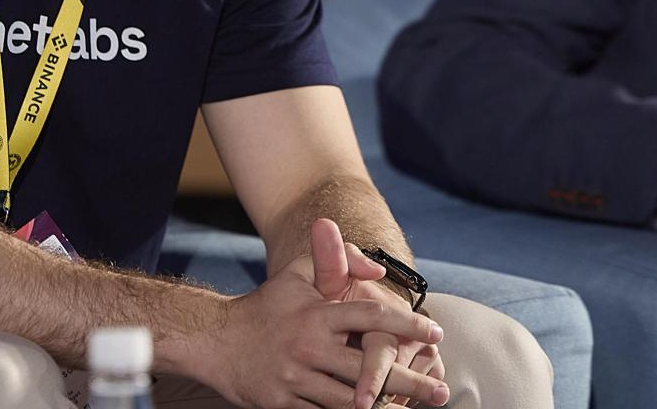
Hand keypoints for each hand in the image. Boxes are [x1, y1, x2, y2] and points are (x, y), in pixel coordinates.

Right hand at [207, 222, 448, 408]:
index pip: (371, 316)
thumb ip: (338, 262)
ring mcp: (295, 378)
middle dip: (409, 382)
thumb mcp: (298, 274)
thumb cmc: (266, 306)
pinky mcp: (282, 404)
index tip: (436, 334)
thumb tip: (379, 271)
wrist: (215, 340)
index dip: (407, 325)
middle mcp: (308, 346)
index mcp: (316, 313)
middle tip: (441, 390)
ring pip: (351, 401)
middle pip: (369, 369)